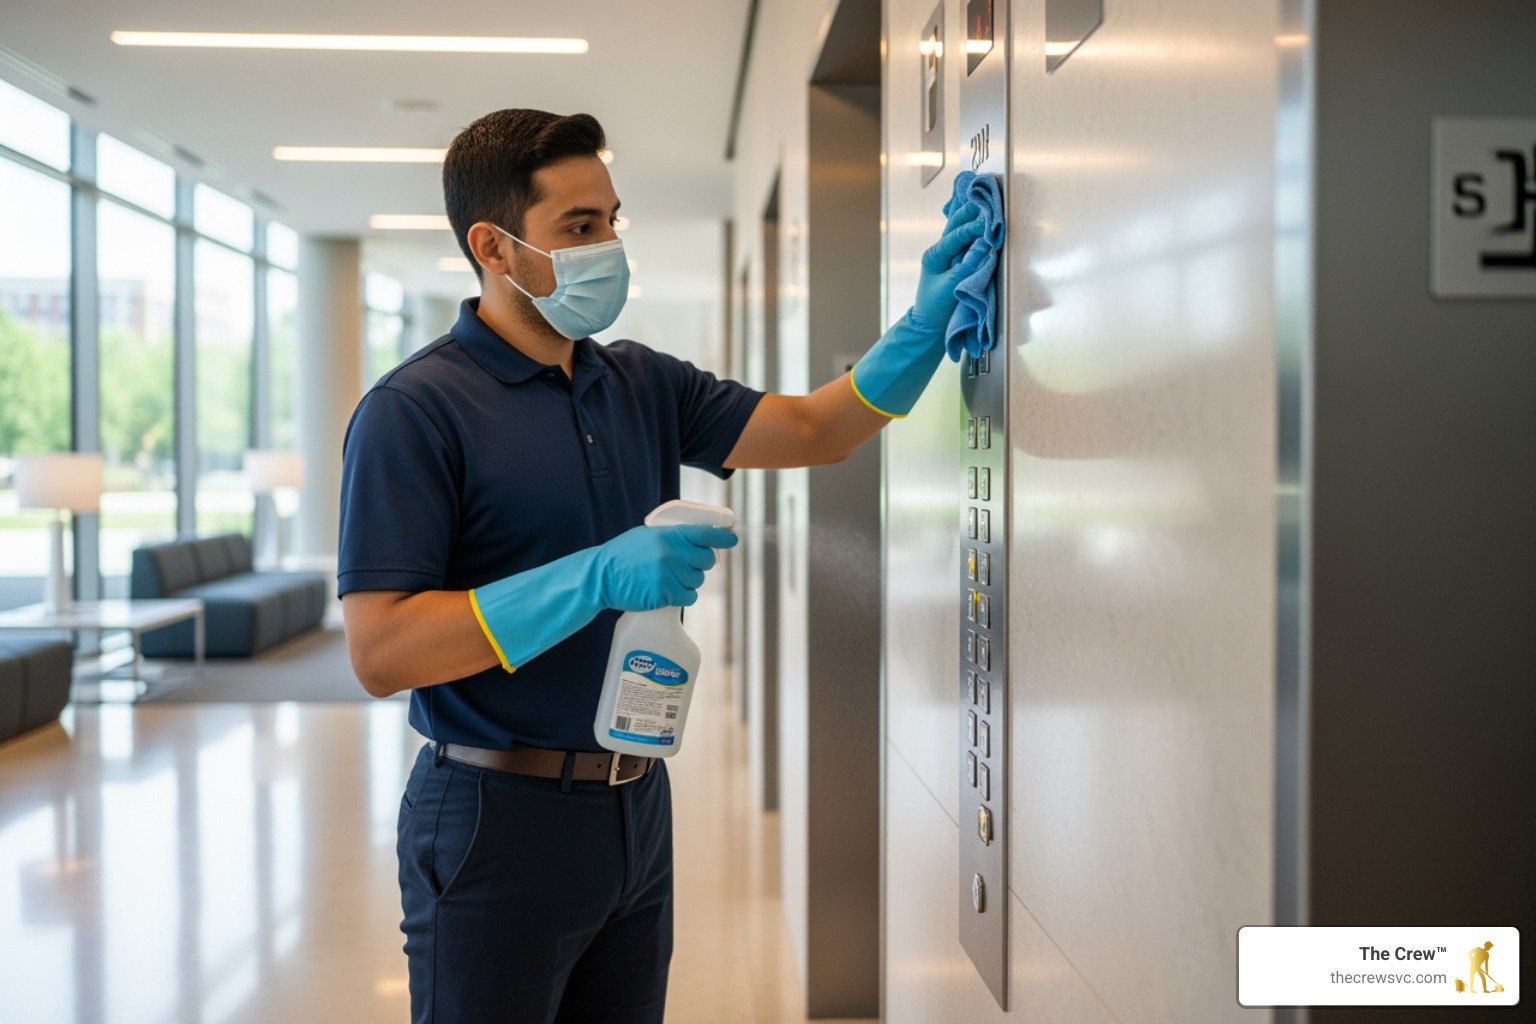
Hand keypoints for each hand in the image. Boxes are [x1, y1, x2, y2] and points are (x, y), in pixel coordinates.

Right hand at [596, 524, 738, 609]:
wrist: (601, 576)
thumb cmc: (623, 556)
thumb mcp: (647, 536)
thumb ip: (672, 537)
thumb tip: (699, 540)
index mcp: (668, 535)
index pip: (704, 533)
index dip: (722, 537)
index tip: (732, 539)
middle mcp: (672, 552)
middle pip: (706, 560)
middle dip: (701, 564)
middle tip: (687, 565)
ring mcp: (669, 574)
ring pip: (698, 581)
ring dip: (688, 582)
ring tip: (668, 578)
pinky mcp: (665, 593)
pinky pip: (689, 597)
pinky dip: (682, 596)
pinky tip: (667, 592)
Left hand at [909, 204, 983, 331]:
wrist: (930, 326)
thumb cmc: (935, 308)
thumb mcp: (951, 286)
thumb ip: (968, 266)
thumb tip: (984, 246)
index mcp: (934, 255)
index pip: (956, 235)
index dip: (973, 227)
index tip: (988, 222)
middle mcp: (940, 251)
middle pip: (955, 224)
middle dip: (970, 212)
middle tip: (987, 200)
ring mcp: (948, 256)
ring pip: (961, 231)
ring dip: (973, 219)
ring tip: (988, 206)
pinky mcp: (957, 263)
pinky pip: (967, 243)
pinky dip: (977, 233)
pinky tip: (986, 224)